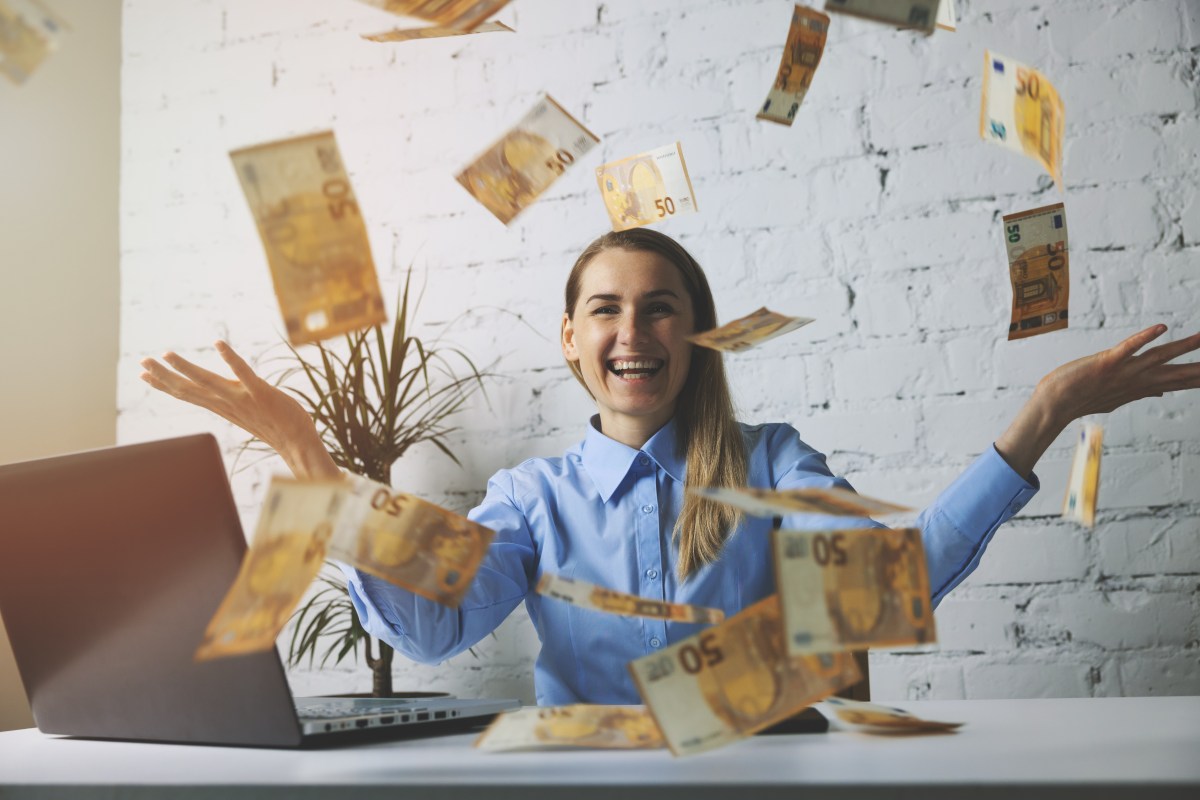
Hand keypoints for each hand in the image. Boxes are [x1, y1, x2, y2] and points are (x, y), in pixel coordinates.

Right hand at [139, 341, 340, 478]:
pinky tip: (218, 343)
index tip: (142, 373)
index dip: (163, 384)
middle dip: (163, 375)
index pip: (186, 395)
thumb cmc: (275, 425)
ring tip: (166, 353)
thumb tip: (219, 392)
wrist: (297, 442)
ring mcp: (242, 399)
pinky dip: (230, 358)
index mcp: (221, 407)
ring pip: (207, 382)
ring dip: (186, 368)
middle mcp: (226, 404)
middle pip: (188, 389)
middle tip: (141, 361)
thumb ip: (229, 400)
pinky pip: (243, 373)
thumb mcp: (244, 412)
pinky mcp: (260, 393)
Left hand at [996, 325, 1199, 478]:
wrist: (1055, 404)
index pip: (1180, 381)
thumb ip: (1144, 391)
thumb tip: (1162, 391)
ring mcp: (1123, 372)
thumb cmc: (1084, 398)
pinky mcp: (1106, 363)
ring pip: (1159, 357)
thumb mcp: (1120, 396)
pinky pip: (1128, 348)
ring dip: (1183, 347)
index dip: (1199, 378)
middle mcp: (1137, 380)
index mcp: (1142, 386)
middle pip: (1177, 372)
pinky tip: (1161, 327)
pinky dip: (1143, 338)